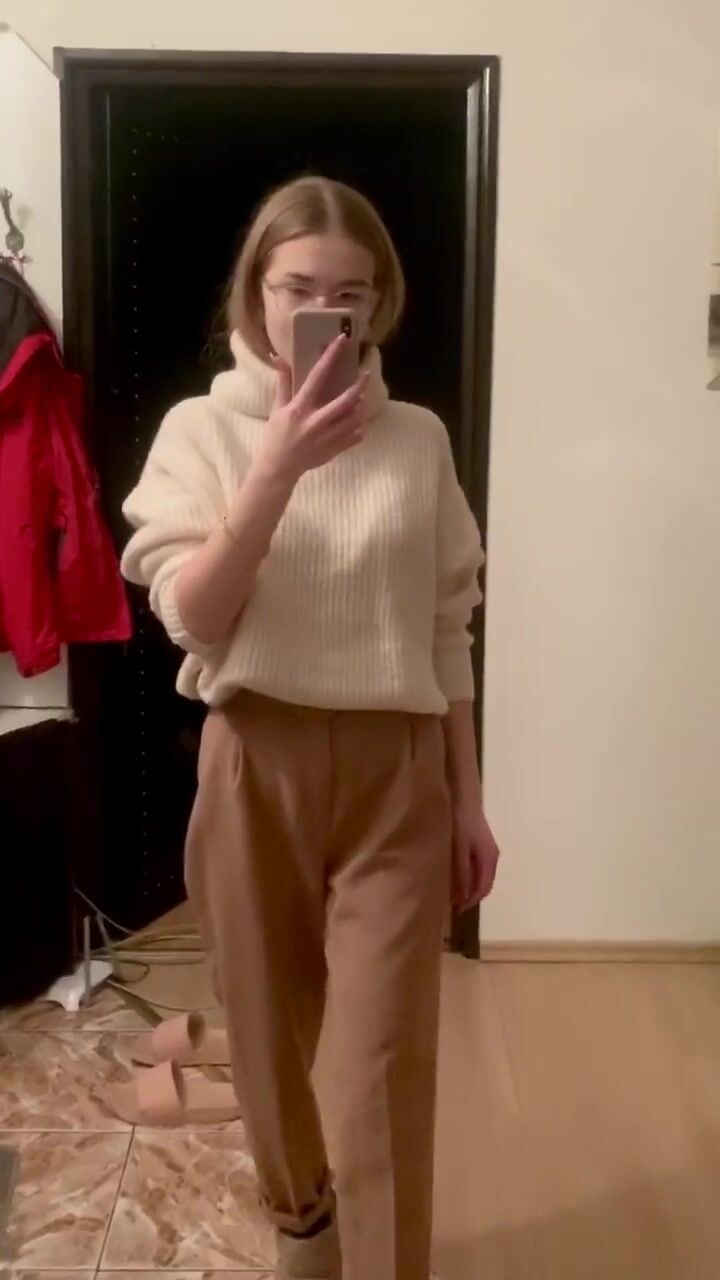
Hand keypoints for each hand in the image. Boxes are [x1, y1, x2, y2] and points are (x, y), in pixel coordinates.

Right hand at [258, 336, 367, 483]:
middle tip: (366, 376)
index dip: (330, 357)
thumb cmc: (276, 435)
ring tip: (361, 400)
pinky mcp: (333, 450)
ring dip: (360, 408)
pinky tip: (356, 423)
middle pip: (345, 401)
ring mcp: (326, 438)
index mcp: (299, 408)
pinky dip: (358, 428)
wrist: (279, 468)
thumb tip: (278, 357)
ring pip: (353, 419)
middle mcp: (315, 422)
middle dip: (359, 387)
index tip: (341, 341)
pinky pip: (355, 437)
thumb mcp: (277, 408)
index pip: (317, 376)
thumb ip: (283, 382)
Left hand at [451, 791, 499, 911]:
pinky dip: (466, 875)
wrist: (463, 795)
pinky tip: (453, 873)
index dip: (470, 902)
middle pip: (483, 883)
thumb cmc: (461, 821)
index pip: (484, 888)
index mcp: (489, 859)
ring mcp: (486, 849)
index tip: (454, 910)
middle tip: (450, 904)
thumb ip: (462, 872)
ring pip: (479, 875)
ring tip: (449, 891)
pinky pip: (475, 866)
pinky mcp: (478, 842)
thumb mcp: (460, 848)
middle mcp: (491, 856)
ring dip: (467, 886)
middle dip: (469, 896)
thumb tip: (464, 896)